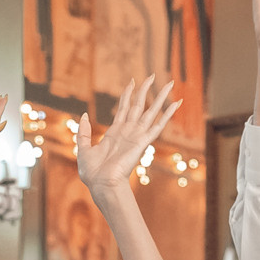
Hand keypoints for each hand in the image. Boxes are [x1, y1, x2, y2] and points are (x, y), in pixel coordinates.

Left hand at [79, 76, 182, 197]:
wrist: (101, 184)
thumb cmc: (92, 172)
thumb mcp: (82, 147)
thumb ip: (83, 131)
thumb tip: (84, 115)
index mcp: (115, 132)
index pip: (124, 108)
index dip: (127, 94)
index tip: (132, 81)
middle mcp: (128, 132)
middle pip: (139, 105)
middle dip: (146, 89)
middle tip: (153, 75)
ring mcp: (137, 136)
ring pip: (151, 111)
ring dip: (161, 96)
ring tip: (170, 83)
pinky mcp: (143, 142)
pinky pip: (158, 125)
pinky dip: (168, 114)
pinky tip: (177, 103)